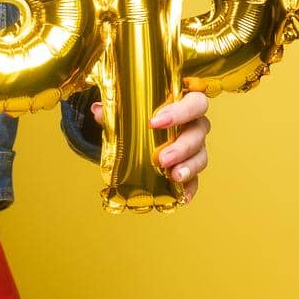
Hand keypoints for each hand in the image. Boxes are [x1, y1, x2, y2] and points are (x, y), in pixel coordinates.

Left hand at [90, 91, 210, 203]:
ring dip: (189, 166)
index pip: (194, 102)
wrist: (143, 133)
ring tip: (174, 176)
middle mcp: (195, 124)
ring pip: (201, 155)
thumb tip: (97, 110)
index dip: (180, 111)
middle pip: (200, 131)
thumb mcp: (129, 110)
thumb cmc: (143, 116)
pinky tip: (181, 196)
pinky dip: (190, 188)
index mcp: (184, 103)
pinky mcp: (191, 167)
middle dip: (182, 145)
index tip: (155, 122)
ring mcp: (196, 147)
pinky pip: (196, 179)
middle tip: (163, 158)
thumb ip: (116, 109)